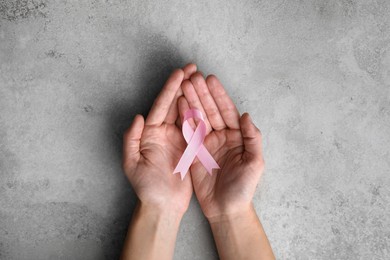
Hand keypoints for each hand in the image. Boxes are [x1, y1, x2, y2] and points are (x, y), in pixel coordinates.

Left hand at [122, 64, 196, 214]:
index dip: (170, 89)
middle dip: (183, 85)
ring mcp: (177, 138)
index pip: (160, 106)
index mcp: (149, 133)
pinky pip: (195, 126)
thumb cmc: (146, 188)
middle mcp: (162, 132)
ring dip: (192, 94)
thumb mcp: (132, 165)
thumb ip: (132, 140)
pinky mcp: (189, 146)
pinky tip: (206, 100)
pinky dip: (200, 112)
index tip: (180, 73)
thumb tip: (138, 117)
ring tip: (200, 78)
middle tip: (193, 68)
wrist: (163, 205)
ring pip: (185, 111)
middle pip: (173, 103)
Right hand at [178, 73, 263, 218]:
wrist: (226, 209)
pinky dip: (184, 118)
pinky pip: (189, 132)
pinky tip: (179, 105)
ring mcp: (207, 143)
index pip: (227, 111)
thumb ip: (253, 138)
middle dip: (202, 93)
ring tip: (183, 85)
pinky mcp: (195, 151)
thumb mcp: (254, 163)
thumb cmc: (244, 188)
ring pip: (199, 118)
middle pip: (211, 111)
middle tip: (192, 76)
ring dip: (192, 101)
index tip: (210, 79)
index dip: (219, 95)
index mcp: (237, 136)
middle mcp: (222, 136)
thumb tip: (247, 115)